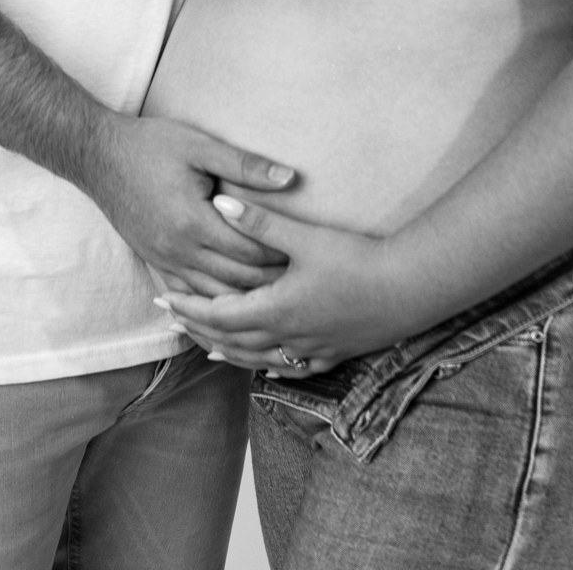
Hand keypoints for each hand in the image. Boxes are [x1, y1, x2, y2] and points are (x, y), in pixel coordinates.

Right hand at [84, 115, 296, 296]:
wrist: (97, 155)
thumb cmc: (150, 145)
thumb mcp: (200, 146)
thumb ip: (246, 165)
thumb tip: (290, 178)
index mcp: (193, 223)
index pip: (248, 252)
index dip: (279, 254)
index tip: (304, 254)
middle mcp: (178, 251)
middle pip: (235, 281)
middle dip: (269, 282)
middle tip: (299, 280)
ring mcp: (164, 261)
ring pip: (212, 295)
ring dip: (244, 298)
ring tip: (274, 294)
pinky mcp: (154, 262)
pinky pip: (188, 295)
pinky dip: (212, 303)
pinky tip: (231, 306)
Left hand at [154, 193, 403, 375]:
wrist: (407, 290)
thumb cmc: (357, 260)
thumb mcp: (305, 237)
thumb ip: (261, 222)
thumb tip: (219, 204)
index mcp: (275, 309)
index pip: (219, 313)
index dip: (190, 307)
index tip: (165, 299)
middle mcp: (287, 337)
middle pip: (233, 339)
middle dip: (200, 328)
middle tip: (174, 320)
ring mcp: (311, 350)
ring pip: (258, 357)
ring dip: (229, 350)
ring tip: (206, 346)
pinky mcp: (333, 353)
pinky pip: (290, 367)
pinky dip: (268, 364)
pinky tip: (265, 363)